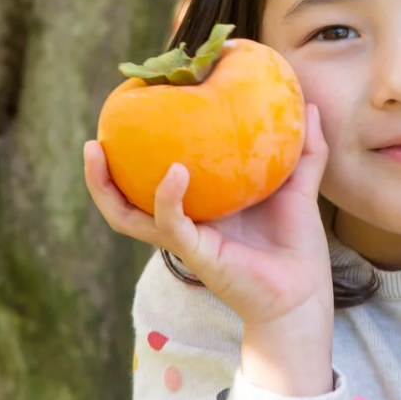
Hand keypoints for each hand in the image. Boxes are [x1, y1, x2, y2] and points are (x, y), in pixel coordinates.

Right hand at [85, 104, 333, 331]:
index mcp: (200, 204)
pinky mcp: (197, 253)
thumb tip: (309, 105)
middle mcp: (184, 222)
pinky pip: (171, 224)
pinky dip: (166, 198)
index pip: (154, 177)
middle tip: (91, 139)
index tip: (129, 113)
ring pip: (128, 216)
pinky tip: (173, 172)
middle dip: (98, 175)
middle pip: (124, 200)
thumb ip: (305, 149)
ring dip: (104, 186)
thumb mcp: (300, 187)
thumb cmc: (297, 245)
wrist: (303, 294)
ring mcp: (185, 238)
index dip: (135, 153)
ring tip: (95, 148)